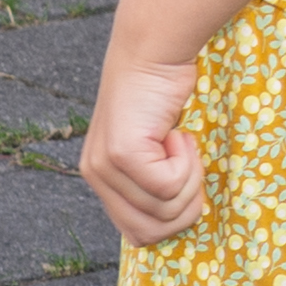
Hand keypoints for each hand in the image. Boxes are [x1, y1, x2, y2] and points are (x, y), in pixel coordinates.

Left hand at [77, 47, 208, 247]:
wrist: (154, 51)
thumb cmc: (163, 96)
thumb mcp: (154, 149)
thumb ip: (152, 184)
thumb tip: (174, 225)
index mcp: (101, 180)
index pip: (138, 235)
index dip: (174, 218)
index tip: (185, 181)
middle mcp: (95, 176)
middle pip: (151, 232)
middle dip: (185, 208)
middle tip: (189, 166)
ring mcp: (105, 166)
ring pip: (165, 210)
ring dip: (190, 180)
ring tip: (180, 143)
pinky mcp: (123, 154)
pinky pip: (169, 186)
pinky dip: (187, 162)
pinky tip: (177, 132)